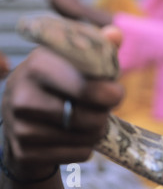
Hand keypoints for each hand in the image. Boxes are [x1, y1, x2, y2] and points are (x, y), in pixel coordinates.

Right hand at [1, 27, 123, 183]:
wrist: (23, 119)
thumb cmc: (59, 83)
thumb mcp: (75, 60)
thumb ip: (98, 46)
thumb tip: (115, 34)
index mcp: (38, 64)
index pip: (86, 87)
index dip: (110, 92)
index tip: (116, 92)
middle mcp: (23, 95)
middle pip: (88, 117)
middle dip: (104, 113)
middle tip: (103, 108)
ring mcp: (20, 127)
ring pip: (85, 137)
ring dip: (97, 130)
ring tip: (88, 120)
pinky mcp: (24, 152)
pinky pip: (78, 154)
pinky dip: (86, 147)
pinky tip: (75, 136)